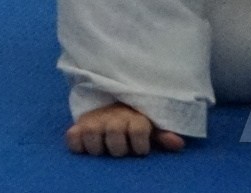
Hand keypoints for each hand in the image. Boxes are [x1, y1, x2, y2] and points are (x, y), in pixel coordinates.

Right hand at [64, 101, 181, 157]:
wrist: (110, 102)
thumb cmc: (134, 120)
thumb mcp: (151, 126)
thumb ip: (163, 135)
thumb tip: (178, 143)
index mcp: (133, 117)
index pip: (138, 129)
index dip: (140, 144)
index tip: (140, 149)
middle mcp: (113, 116)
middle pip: (114, 134)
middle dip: (119, 147)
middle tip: (120, 148)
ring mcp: (94, 120)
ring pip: (91, 134)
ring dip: (97, 146)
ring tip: (103, 149)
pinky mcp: (78, 125)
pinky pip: (72, 135)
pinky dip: (76, 142)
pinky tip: (84, 145)